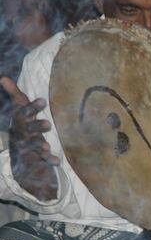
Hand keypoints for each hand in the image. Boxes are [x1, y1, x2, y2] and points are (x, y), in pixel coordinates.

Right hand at [1, 76, 58, 199]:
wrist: (20, 147)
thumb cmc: (23, 120)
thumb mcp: (18, 106)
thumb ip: (13, 92)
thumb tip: (3, 77)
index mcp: (20, 119)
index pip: (25, 112)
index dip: (33, 107)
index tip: (43, 100)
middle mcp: (22, 132)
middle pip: (29, 129)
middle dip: (37, 126)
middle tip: (48, 125)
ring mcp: (27, 144)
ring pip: (33, 144)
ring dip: (39, 145)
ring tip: (46, 147)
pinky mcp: (35, 155)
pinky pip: (41, 159)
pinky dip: (48, 160)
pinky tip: (56, 161)